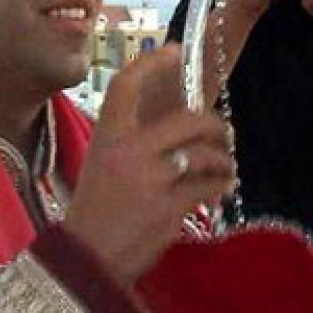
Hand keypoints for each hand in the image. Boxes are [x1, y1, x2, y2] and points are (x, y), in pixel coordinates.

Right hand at [64, 47, 236, 286]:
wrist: (87, 260)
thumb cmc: (96, 211)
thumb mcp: (102, 165)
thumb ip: (132, 142)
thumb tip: (177, 123)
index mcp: (107, 138)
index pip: (126, 86)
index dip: (153, 64)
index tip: (176, 52)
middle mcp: (128, 152)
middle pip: (189, 120)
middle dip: (216, 126)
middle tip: (224, 135)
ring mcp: (150, 179)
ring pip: (206, 154)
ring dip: (224, 161)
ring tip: (225, 168)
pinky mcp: (168, 207)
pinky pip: (210, 186)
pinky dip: (221, 185)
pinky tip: (220, 188)